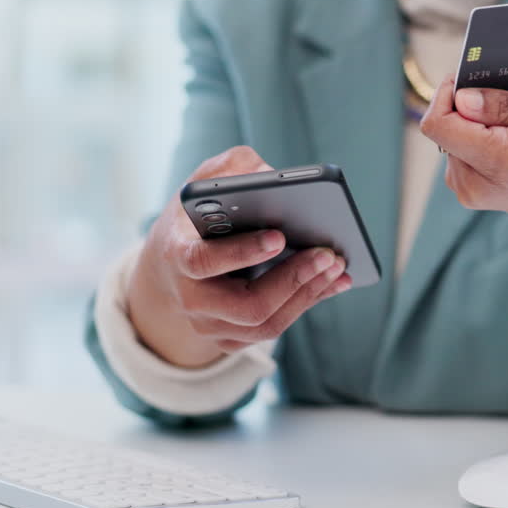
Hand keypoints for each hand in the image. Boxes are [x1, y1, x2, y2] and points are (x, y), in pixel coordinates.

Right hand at [126, 146, 351, 368]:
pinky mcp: (231, 339)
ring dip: (307, 294)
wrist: (169, 265)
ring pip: (265, 325)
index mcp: (177, 254)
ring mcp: (210, 325)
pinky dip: (307, 304)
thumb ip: (232, 168)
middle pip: (246, 306)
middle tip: (326, 254)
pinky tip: (334, 282)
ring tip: (337, 266)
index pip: (203, 261)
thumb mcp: (203, 183)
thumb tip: (272, 173)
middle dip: (292, 280)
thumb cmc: (195, 217)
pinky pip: (273, 329)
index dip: (241, 252)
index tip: (279, 236)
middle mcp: (190, 298)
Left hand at [419, 76, 507, 347]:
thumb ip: (507, 105)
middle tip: (506, 104)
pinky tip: (507, 143)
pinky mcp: (466, 191)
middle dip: (467, 106)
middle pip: (443, 126)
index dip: (448, 94)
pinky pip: (456, 150)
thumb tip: (463, 98)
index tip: (472, 81)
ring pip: (448, 136)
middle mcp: (475, 181)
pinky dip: (476, 139)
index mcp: (500, 160)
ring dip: (473, 124)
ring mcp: (468, 190)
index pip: (439, 123)